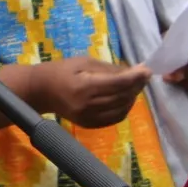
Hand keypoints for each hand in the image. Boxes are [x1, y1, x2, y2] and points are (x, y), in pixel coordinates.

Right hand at [28, 57, 149, 127]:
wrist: (41, 90)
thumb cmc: (61, 70)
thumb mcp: (83, 62)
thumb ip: (108, 68)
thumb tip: (134, 71)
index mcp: (84, 86)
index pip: (117, 83)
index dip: (135, 77)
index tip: (147, 70)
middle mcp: (88, 105)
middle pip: (121, 97)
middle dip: (136, 86)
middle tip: (143, 76)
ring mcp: (88, 118)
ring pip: (121, 109)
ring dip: (132, 98)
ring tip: (135, 86)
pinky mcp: (89, 125)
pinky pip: (114, 119)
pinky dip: (124, 109)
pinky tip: (125, 99)